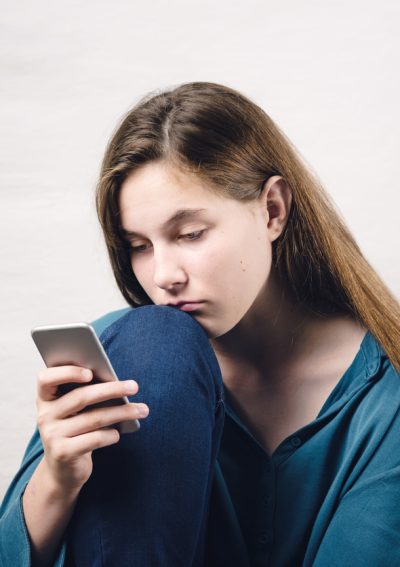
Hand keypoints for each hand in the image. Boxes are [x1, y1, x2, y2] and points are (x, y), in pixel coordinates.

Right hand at [36, 366, 148, 491]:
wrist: (62, 470)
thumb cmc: (75, 430)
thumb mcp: (74, 412)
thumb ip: (85, 394)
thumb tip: (117, 383)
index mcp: (46, 399)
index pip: (46, 379)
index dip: (67, 373)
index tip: (90, 372)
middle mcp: (45, 415)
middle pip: (81, 397)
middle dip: (112, 389)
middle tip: (134, 386)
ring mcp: (52, 435)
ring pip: (94, 418)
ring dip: (122, 412)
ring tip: (142, 409)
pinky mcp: (64, 453)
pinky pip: (95, 439)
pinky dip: (111, 434)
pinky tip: (118, 433)